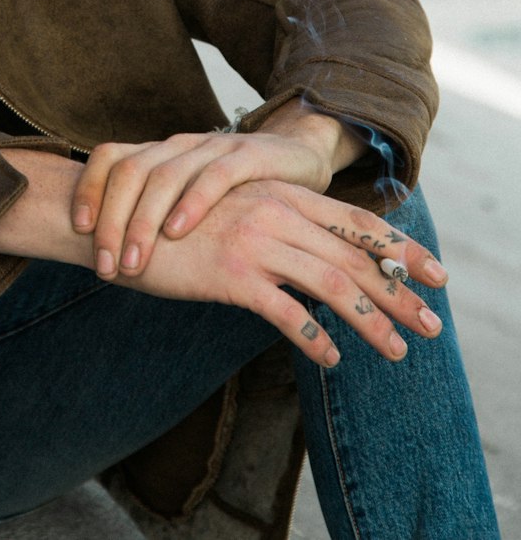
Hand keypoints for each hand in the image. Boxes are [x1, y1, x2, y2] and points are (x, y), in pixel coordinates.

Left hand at [73, 118, 347, 278]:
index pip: (109, 158)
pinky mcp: (248, 156)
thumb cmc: (237, 192)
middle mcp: (179, 145)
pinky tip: (178, 231)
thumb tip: (107, 251)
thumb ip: (157, 216)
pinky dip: (192, 203)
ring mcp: (212, 147)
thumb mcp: (190, 199)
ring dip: (143, 221)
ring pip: (164, 174)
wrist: (298, 157)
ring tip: (134, 261)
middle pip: (129, 171)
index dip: (89, 189)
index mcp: (160, 152)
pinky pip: (214, 175)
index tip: (79, 231)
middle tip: (105, 267)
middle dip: (111, 220)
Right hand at [125, 178, 446, 367]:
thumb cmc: (175, 220)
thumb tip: (313, 259)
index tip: (434, 275)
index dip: (399, 249)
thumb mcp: (234, 213)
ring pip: (333, 284)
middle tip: (431, 324)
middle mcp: (277, 212)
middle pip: (355, 256)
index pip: (355, 222)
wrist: (117, 216)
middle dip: (399, 293)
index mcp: (281, 196)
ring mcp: (256, 239)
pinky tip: (331, 357)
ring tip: (396, 351)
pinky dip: (315, 338)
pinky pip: (287, 311)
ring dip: (372, 321)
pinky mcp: (232, 271)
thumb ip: (275, 227)